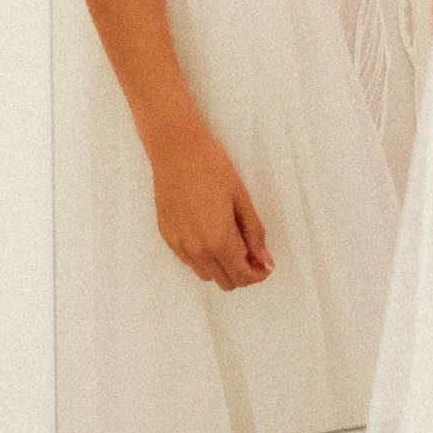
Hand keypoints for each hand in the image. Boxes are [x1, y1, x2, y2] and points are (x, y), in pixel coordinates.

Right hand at [146, 117, 274, 290]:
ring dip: (222, 267)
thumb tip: (265, 262)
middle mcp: (197, 251)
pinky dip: (203, 257)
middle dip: (242, 272)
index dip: (258, 274)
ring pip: (206, 275)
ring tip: (230, 241)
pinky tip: (208, 233)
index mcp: (219, 241)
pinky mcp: (167, 237)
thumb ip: (254, 234)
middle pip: (225, 282)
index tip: (265, 262)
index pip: (242, 277)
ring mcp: (179, 246)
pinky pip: (189, 261)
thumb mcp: (242, 200)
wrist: (176, 150)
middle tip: (251, 251)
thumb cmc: (213, 168)